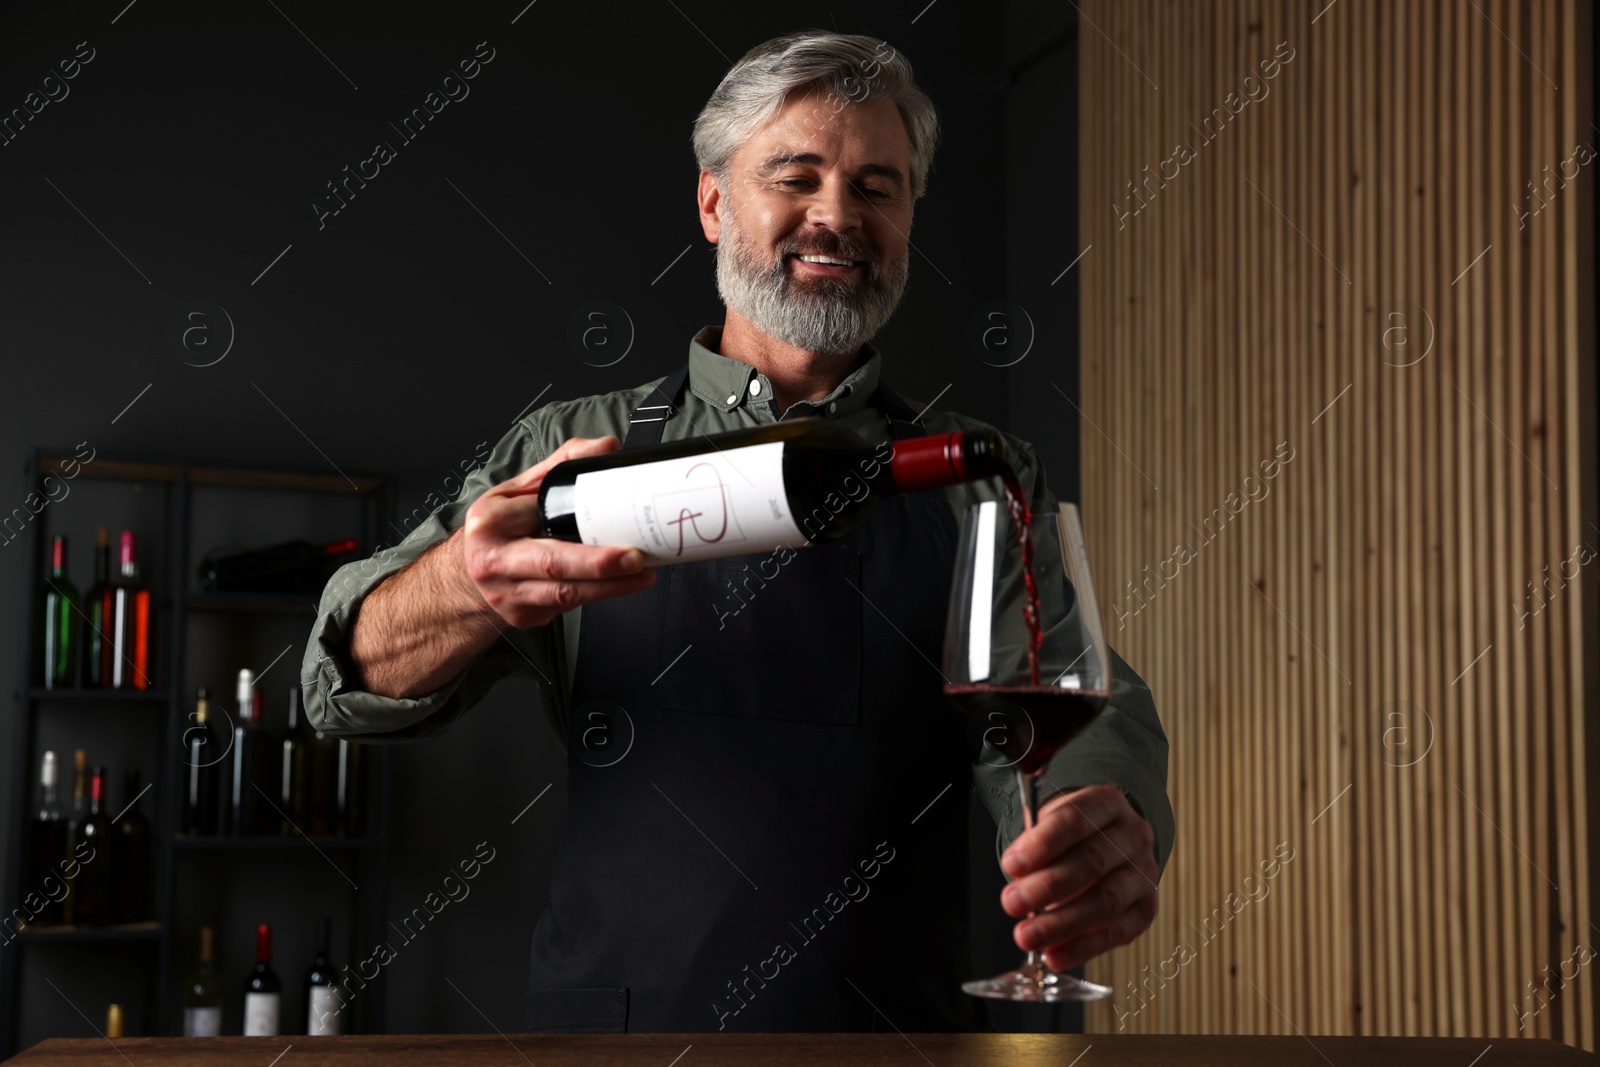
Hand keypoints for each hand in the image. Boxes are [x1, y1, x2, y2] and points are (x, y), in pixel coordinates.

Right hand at [461, 435, 657, 628]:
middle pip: (553, 562)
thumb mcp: (518, 490)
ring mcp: (507, 593)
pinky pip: (567, 607)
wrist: (469, 574)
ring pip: (565, 593)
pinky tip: (620, 586)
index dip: (579, 516)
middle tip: (635, 557)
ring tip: (642, 575)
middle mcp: (494, 560)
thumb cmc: (499, 529)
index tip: (617, 513)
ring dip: (609, 587)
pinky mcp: (524, 615)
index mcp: (491, 521)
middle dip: (598, 563)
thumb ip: (562, 466)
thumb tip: (606, 447)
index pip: (541, 514)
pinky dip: (596, 595)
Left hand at [998, 783, 1158, 971]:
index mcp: (1107, 803)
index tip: (1011, 865)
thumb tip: (1020, 878)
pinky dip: (1083, 947)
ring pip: (1105, 901)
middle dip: (1047, 886)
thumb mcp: (1051, 822)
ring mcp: (1145, 873)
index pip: (1075, 821)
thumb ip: (1036, 845)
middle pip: (1091, 861)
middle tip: (1011, 903)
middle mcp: (1133, 835)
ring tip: (1027, 935)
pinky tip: (1054, 954)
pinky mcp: (1147, 908)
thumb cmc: (1071, 834)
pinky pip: (1116, 932)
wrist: (1110, 842)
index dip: (1041, 844)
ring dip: (1062, 923)